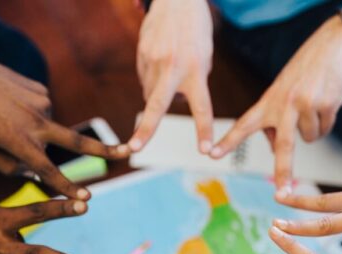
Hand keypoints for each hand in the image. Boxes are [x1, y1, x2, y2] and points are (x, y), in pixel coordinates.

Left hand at [0, 33, 128, 199]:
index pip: (47, 170)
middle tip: (129, 152)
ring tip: (3, 117)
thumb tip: (33, 171)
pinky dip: (30, 116)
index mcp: (18, 140)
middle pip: (77, 142)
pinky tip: (10, 105)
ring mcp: (42, 104)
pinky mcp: (42, 92)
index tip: (86, 199)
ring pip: (47, 130)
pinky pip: (41, 113)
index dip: (67, 187)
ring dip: (32, 131)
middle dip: (104, 150)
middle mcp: (36, 123)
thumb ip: (8, 167)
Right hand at [129, 0, 213, 152]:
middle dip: (146, 129)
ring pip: (151, 93)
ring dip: (158, 92)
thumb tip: (172, 102)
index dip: (203, 130)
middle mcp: (173, 68)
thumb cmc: (196, 32)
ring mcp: (153, 61)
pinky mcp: (141, 55)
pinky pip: (145, 79)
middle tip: (135, 148)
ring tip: (170, 68)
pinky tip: (160, 61)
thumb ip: (193, 82)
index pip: (202, 107)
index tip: (205, 151)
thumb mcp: (205, 58)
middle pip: (157, 105)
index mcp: (195, 70)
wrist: (177, 0)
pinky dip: (152, 78)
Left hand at [211, 17, 341, 189]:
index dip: (228, 141)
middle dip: (282, 173)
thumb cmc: (305, 71)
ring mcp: (305, 104)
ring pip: (310, 138)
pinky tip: (327, 101)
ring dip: (314, 128)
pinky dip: (327, 120)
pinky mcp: (326, 103)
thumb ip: (275, 119)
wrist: (335, 44)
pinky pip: (325, 128)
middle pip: (283, 146)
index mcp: (268, 101)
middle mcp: (284, 103)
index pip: (244, 124)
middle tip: (281, 194)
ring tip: (314, 103)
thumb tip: (272, 147)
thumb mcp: (283, 91)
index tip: (211, 154)